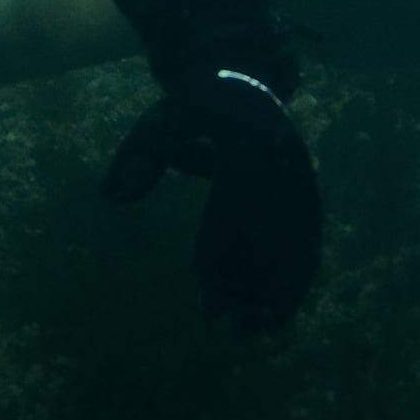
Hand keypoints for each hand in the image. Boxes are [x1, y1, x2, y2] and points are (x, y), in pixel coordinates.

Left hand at [102, 49, 320, 337]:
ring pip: (296, 248)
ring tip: (252, 334)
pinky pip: (309, 246)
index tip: (202, 292)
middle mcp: (283, 168)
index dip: (220, 254)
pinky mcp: (310, 199)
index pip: (234, 209)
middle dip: (249, 286)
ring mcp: (302, 185)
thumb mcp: (161, 118)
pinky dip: (296, 283)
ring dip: (278, 295)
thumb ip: (138, 155)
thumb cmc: (195, 108)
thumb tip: (109, 197)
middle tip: (225, 328)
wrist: (247, 86)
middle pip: (268, 237)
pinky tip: (277, 318)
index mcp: (247, 145)